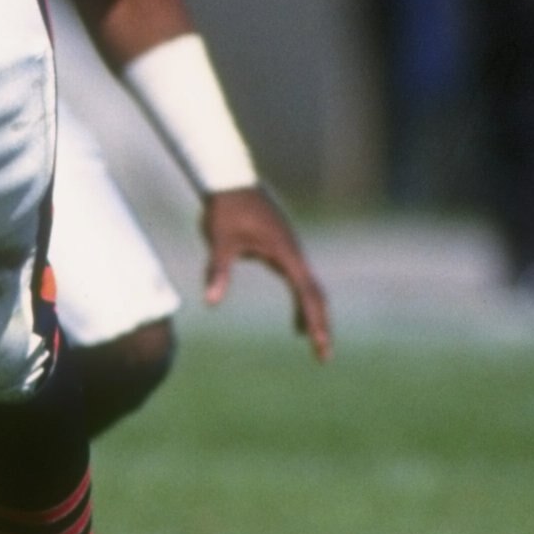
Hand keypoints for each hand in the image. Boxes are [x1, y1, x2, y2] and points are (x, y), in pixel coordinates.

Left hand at [201, 185, 331, 359]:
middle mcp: (294, 252)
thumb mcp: (219, 241)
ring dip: (312, 315)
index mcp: (285, 253)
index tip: (319, 346)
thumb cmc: (224, 208)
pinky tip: (295, 322)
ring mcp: (290, 249)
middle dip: (320, 324)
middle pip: (315, 294)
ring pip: (309, 288)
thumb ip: (218, 271)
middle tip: (324, 356)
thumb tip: (210, 302)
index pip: (306, 294)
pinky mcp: (282, 248)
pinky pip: (299, 281)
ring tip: (312, 343)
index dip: (314, 322)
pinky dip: (302, 302)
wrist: (228, 177)